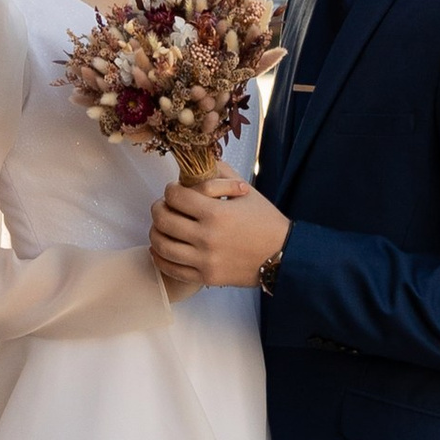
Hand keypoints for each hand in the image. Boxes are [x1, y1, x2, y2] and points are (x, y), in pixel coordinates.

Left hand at [149, 176, 289, 291]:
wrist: (283, 255)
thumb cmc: (265, 221)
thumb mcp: (246, 191)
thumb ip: (220, 173)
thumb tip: (199, 162)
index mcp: (216, 213)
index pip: (176, 197)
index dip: (170, 190)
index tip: (174, 190)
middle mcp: (207, 237)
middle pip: (163, 220)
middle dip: (158, 208)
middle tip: (162, 206)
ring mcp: (205, 260)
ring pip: (162, 246)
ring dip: (155, 233)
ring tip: (161, 227)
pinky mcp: (206, 277)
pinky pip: (172, 268)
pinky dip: (160, 257)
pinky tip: (162, 249)